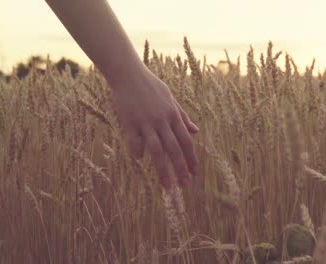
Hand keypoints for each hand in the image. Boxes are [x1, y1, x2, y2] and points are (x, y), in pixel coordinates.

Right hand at [111, 67, 198, 188]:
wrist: (128, 73)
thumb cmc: (151, 86)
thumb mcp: (171, 99)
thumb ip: (183, 116)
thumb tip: (196, 131)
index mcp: (173, 115)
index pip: (186, 141)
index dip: (191, 158)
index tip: (194, 172)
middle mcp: (162, 120)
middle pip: (174, 149)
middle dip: (181, 169)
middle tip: (185, 186)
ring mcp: (146, 122)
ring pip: (157, 150)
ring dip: (163, 170)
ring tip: (167, 186)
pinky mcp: (130, 122)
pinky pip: (135, 142)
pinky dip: (138, 152)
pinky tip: (139, 158)